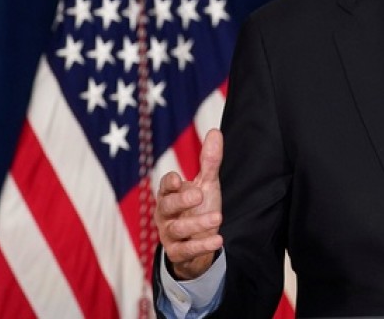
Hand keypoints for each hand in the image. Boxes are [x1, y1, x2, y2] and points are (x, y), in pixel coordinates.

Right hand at [155, 128, 224, 279]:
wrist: (199, 243)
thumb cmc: (198, 208)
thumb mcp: (206, 184)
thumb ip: (209, 161)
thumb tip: (215, 131)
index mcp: (170, 195)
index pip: (164, 186)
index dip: (169, 183)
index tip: (178, 179)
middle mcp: (166, 214)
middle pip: (166, 206)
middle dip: (181, 200)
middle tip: (198, 195)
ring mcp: (169, 235)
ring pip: (176, 229)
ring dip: (196, 223)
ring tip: (218, 218)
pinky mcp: (178, 253)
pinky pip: (185, 250)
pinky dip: (201, 245)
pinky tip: (218, 239)